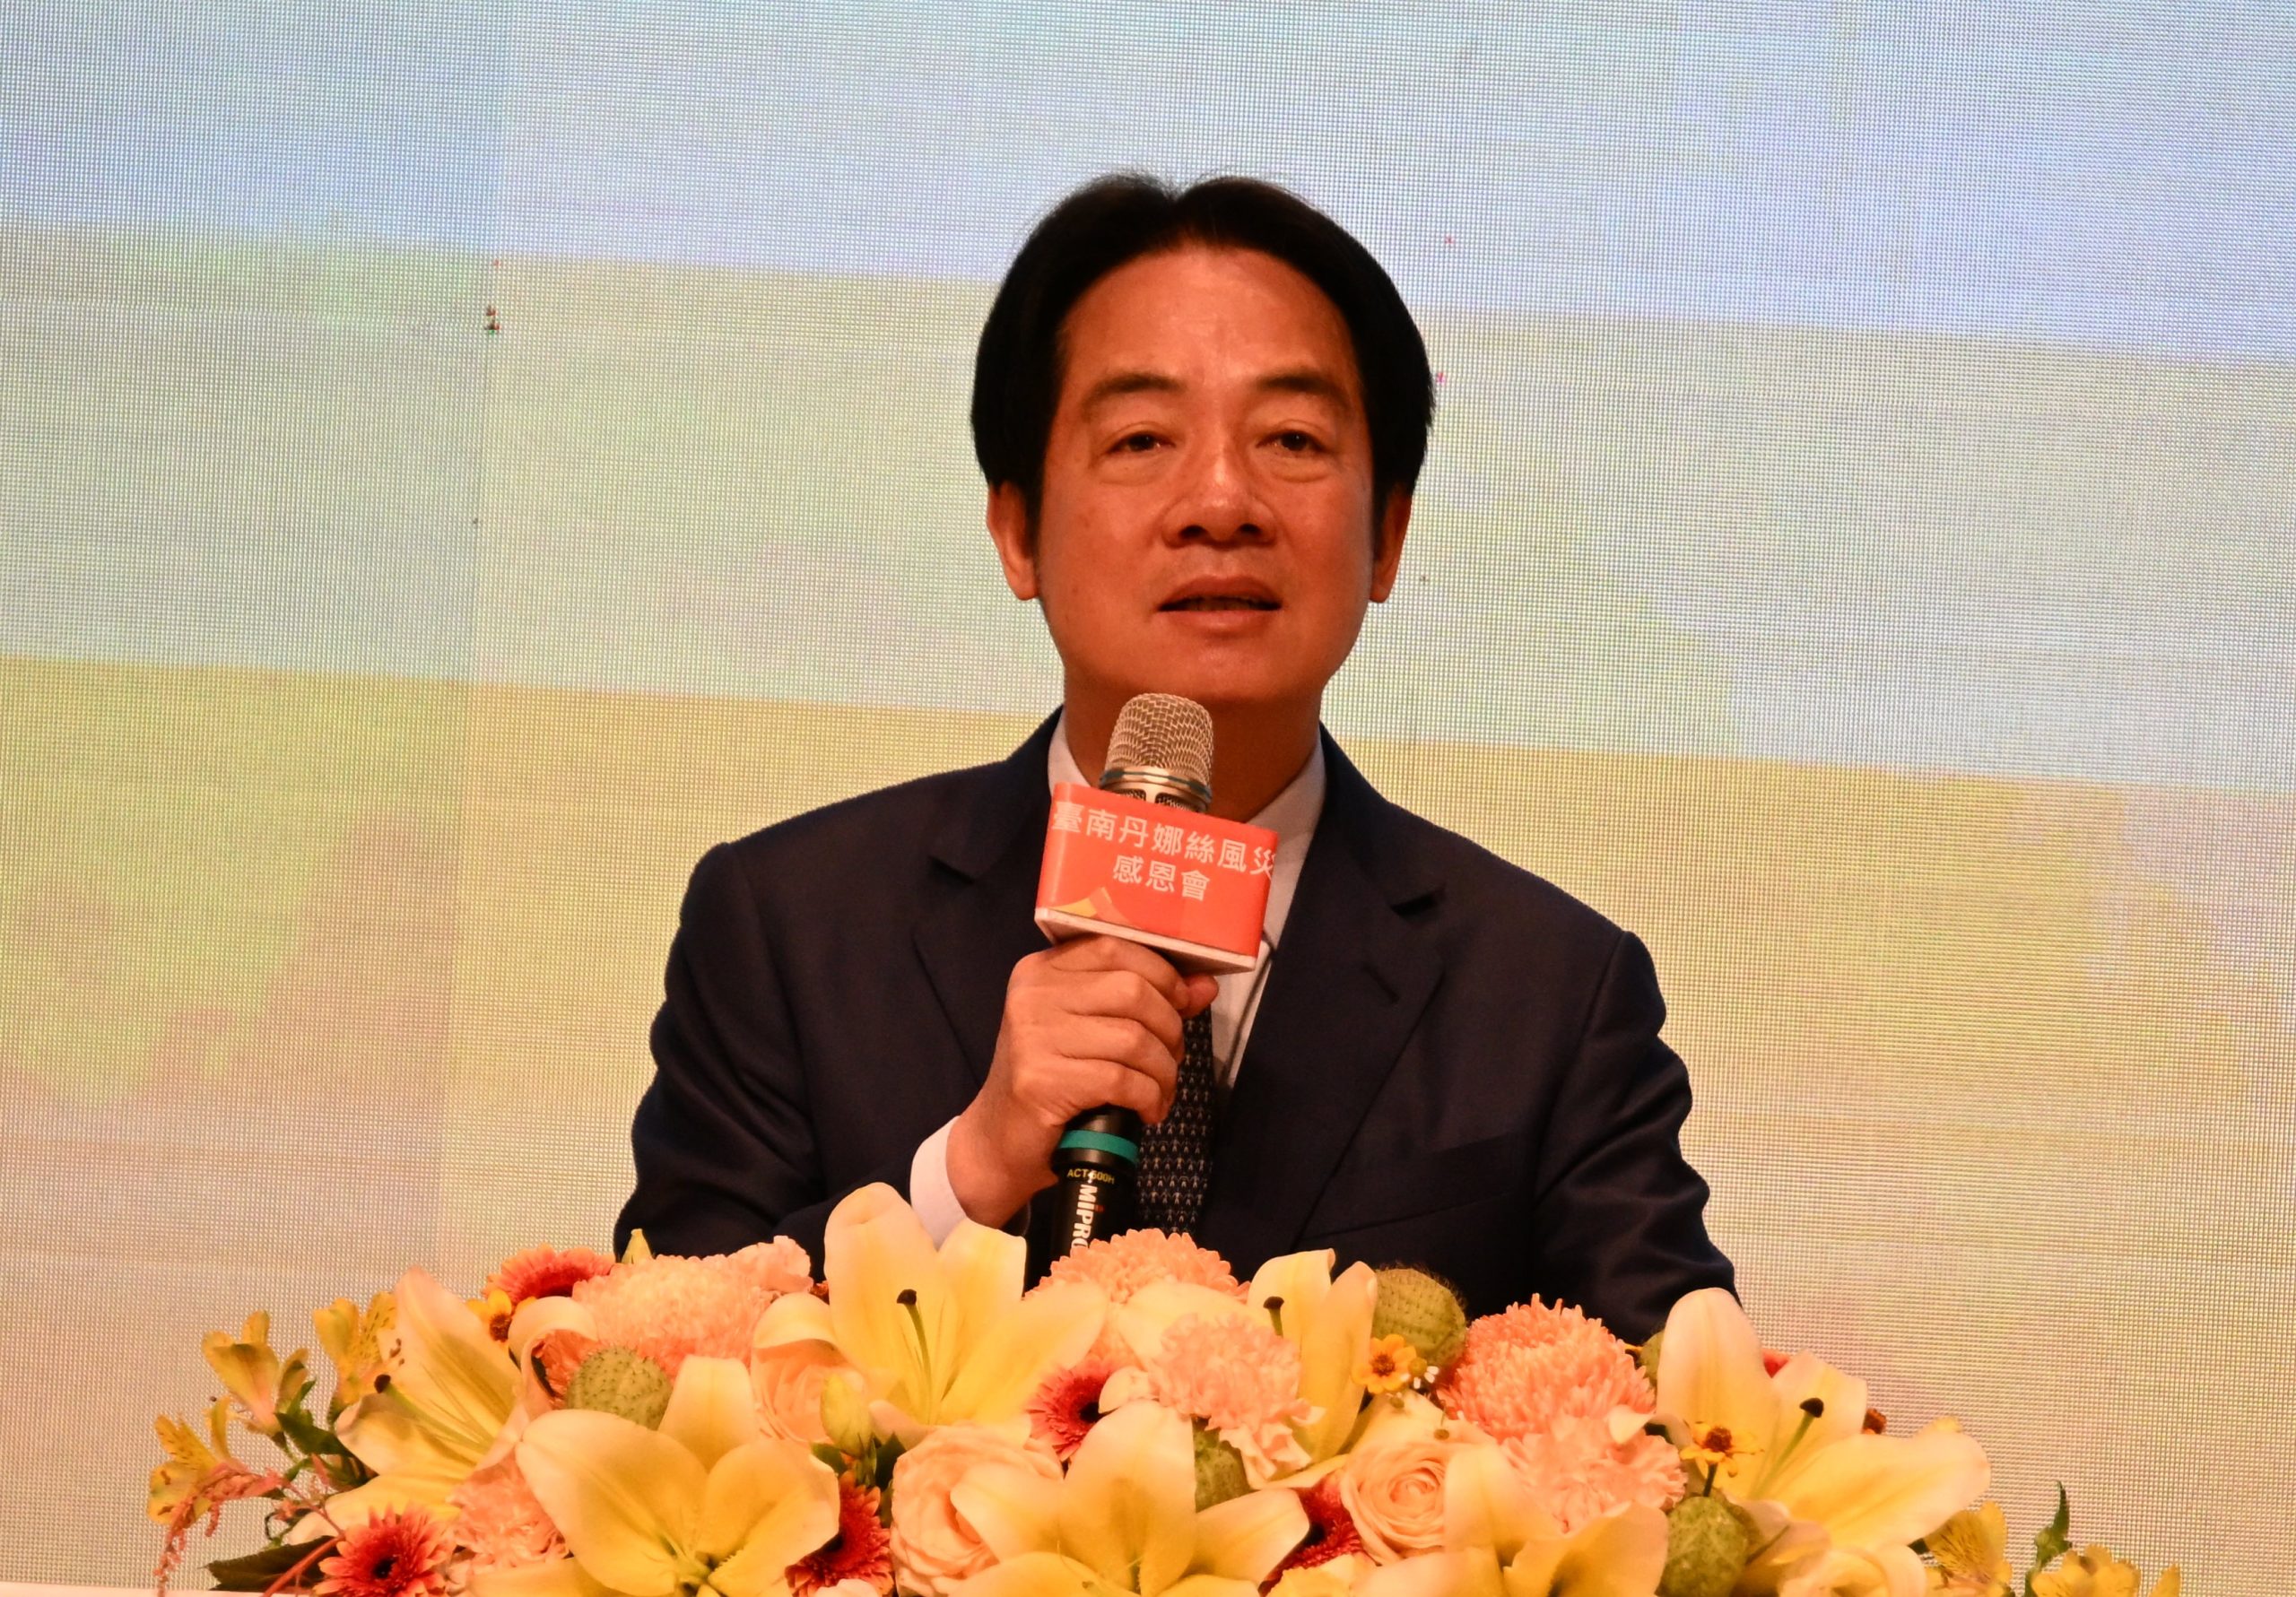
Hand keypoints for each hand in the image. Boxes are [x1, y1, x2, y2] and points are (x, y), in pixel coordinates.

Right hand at [947, 935, 1217, 1226]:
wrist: (1000, 1141)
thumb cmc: (1052, 1079)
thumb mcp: (1093, 1030)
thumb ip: (1145, 1000)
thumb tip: (1205, 985)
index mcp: (1042, 970)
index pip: (1114, 947)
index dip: (1162, 974)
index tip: (1182, 1004)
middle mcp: (1033, 995)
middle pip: (1132, 991)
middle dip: (1169, 1028)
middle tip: (1171, 1058)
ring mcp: (1033, 1037)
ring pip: (1133, 1039)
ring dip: (1163, 1070)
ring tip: (1161, 1090)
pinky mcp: (1042, 1081)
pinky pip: (1121, 1080)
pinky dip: (1149, 1097)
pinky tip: (1149, 1111)